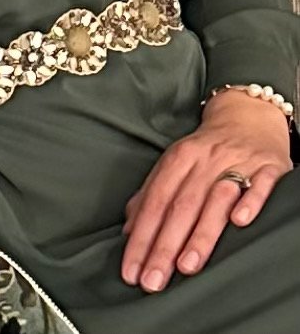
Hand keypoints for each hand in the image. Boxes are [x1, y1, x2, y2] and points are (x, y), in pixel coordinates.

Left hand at [120, 90, 291, 291]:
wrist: (248, 116)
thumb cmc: (207, 149)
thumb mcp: (175, 163)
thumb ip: (151, 195)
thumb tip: (128, 229)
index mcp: (178, 158)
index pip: (155, 202)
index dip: (141, 237)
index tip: (131, 269)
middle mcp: (205, 160)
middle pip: (181, 206)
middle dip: (164, 246)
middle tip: (152, 281)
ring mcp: (237, 162)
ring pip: (216, 200)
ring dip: (200, 233)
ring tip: (186, 266)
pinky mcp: (268, 167)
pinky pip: (260, 186)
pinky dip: (250, 202)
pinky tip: (240, 222)